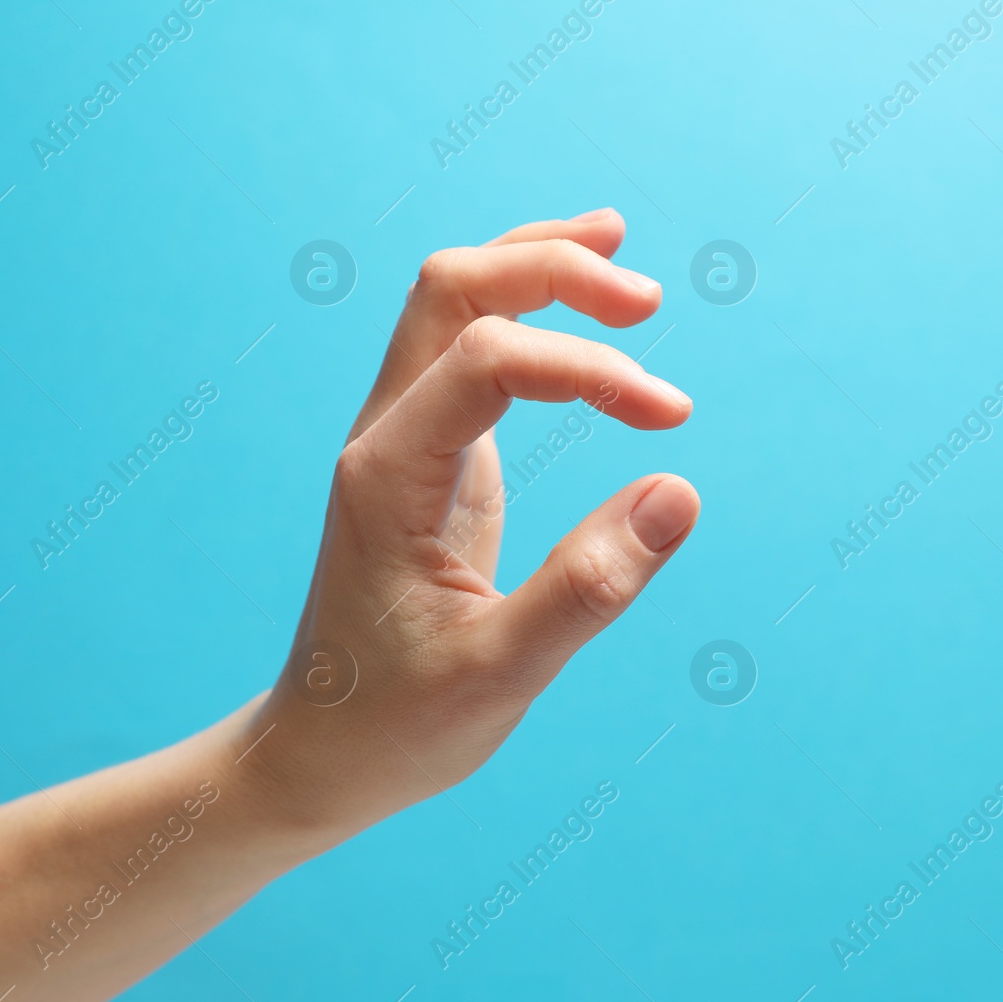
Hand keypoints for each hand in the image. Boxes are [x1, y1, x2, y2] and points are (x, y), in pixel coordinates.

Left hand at [243, 208, 699, 847]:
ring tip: (617, 252)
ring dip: (533, 268)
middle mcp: (383, 436)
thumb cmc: (397, 723)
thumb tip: (680, 491)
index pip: (486, 358)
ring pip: (449, 302)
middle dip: (551, 269)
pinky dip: (526, 314)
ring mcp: (400, 439)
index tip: (669, 418)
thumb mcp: (500, 674)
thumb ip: (589, 587)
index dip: (586, 367)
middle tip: (649, 302)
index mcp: (388, 476)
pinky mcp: (426, 456)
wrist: (322, 749)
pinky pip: (467, 351)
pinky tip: (580, 317)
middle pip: (451, 288)